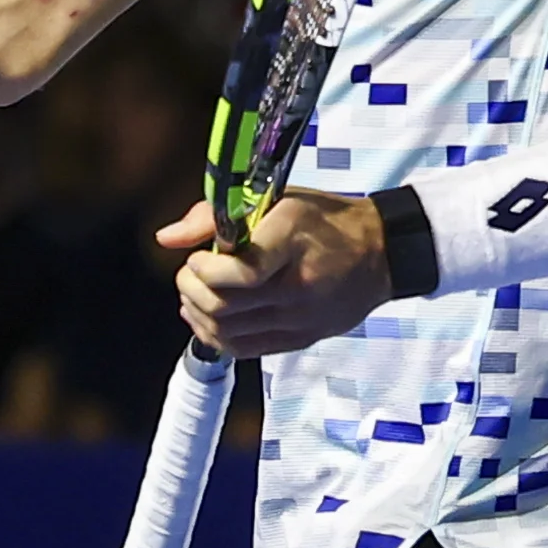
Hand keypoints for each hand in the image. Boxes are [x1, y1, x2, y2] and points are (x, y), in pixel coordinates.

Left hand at [158, 192, 390, 358]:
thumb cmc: (325, 221)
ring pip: (228, 332)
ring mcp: (299, 318)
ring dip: (198, 313)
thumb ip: (214, 215)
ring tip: (197, 293)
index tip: (197, 257)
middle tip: (191, 274)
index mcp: (291, 242)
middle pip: (225, 306)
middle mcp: (296, 286)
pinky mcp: (300, 339)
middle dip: (192, 290)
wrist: (380, 253)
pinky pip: (244, 349)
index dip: (205, 269)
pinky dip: (216, 336)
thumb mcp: (276, 199)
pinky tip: (211, 317)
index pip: (241, 272)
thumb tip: (166, 238)